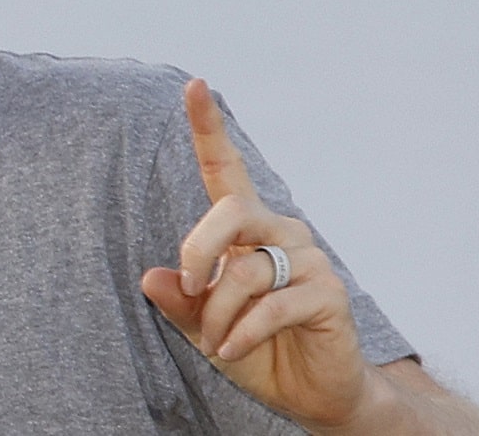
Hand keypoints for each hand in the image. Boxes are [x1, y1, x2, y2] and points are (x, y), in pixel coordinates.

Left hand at [141, 79, 371, 429]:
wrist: (313, 393)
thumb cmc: (254, 347)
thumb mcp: (203, 324)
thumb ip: (180, 300)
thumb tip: (151, 277)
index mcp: (247, 228)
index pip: (225, 169)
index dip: (208, 127)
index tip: (195, 85)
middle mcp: (280, 232)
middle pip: (230, 213)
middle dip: (198, 252)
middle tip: (190, 290)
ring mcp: (308, 259)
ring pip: (244, 271)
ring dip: (218, 315)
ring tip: (219, 342)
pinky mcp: (328, 293)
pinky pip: (270, 307)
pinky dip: (241, 334)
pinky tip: (234, 350)